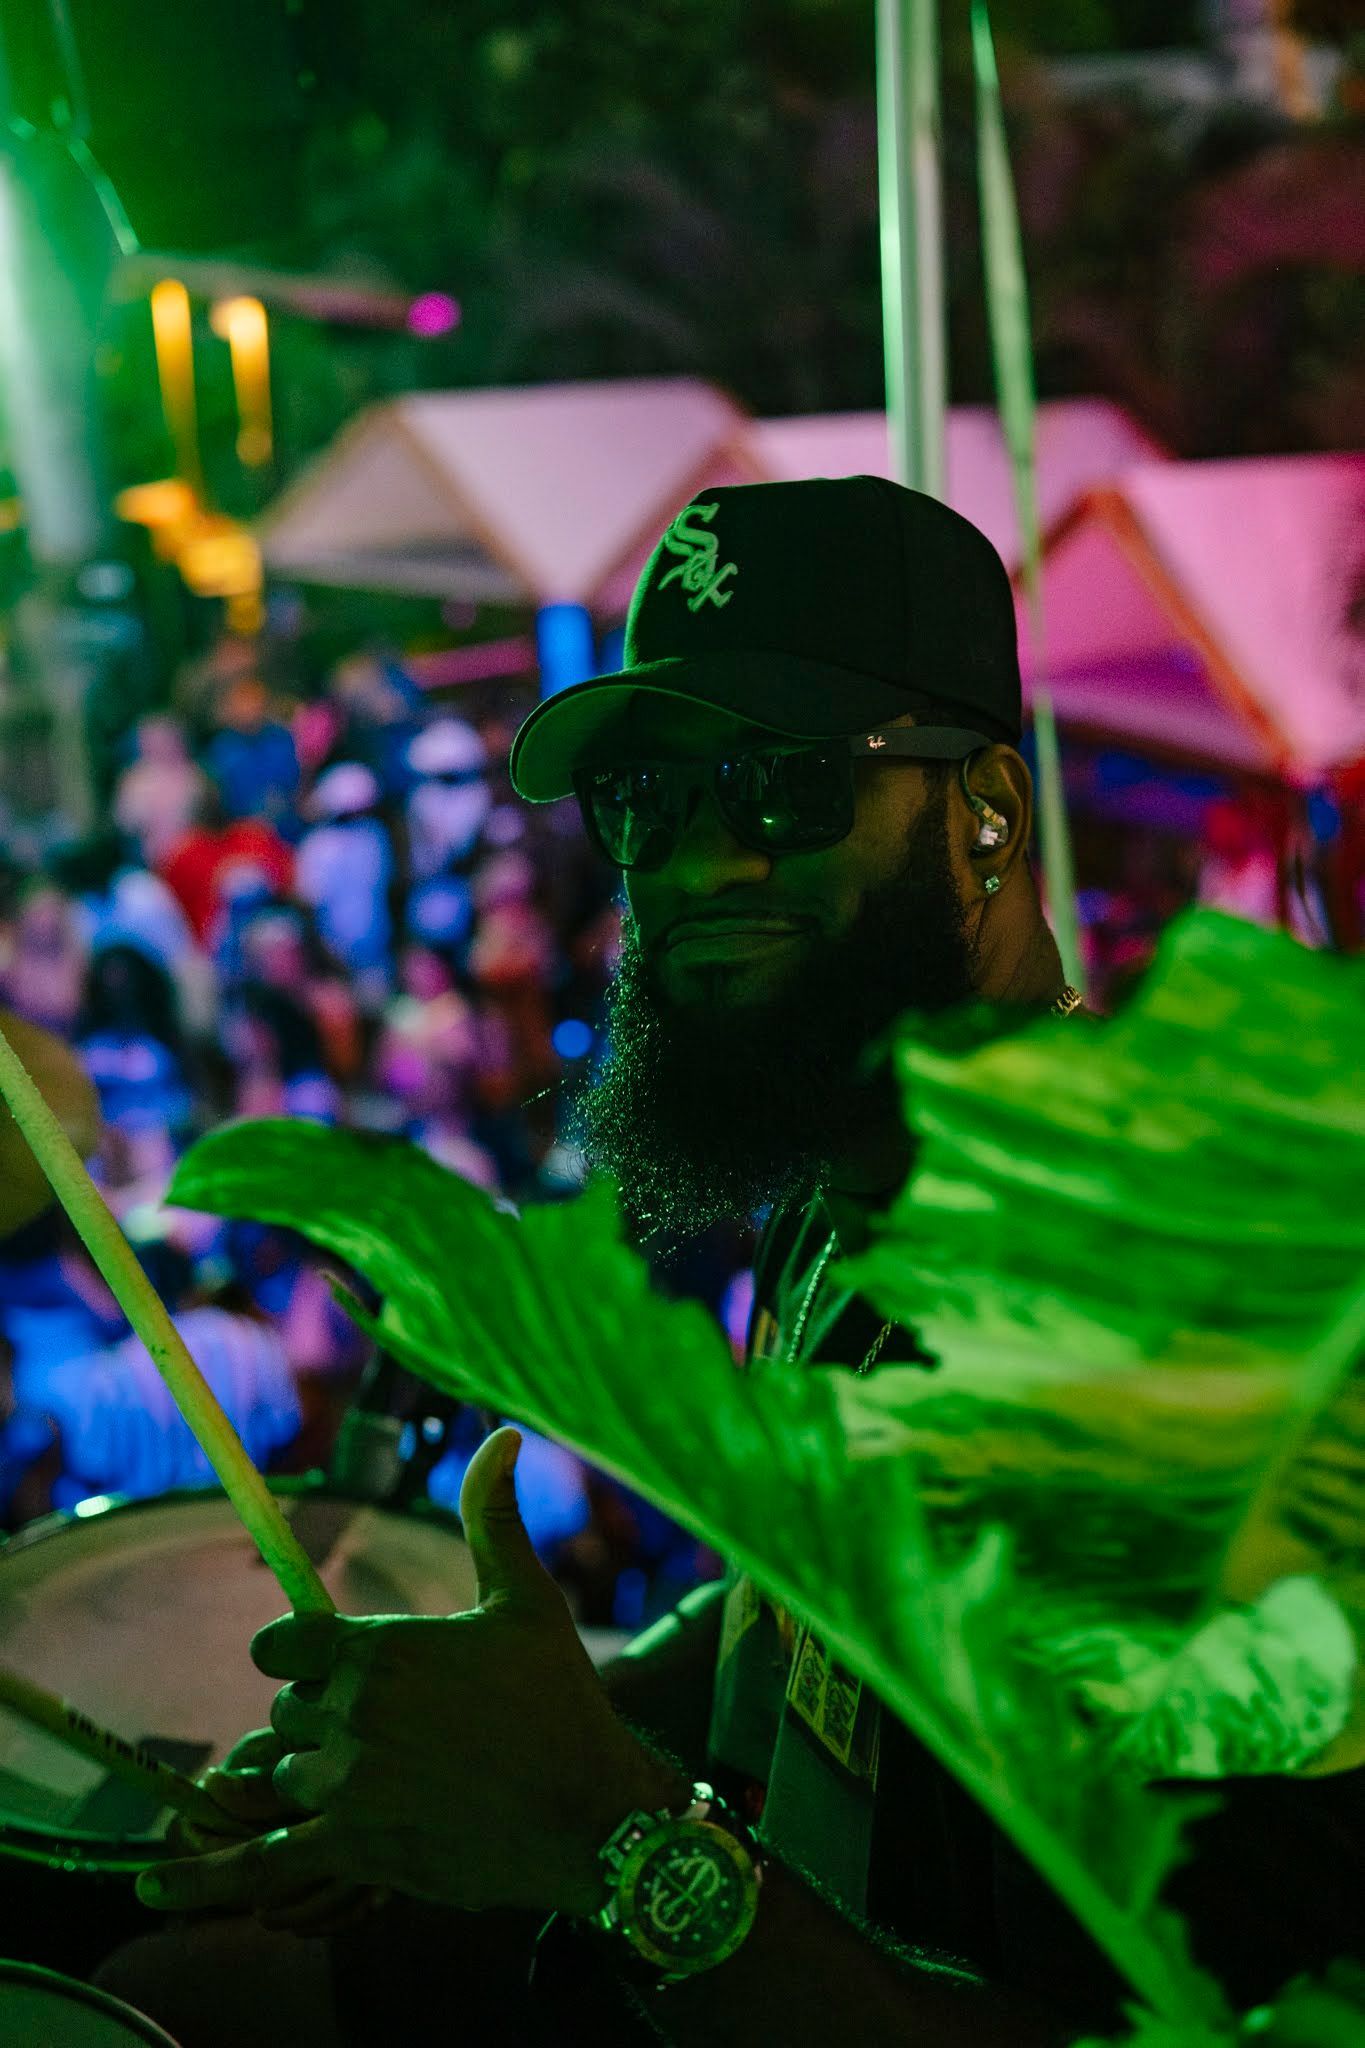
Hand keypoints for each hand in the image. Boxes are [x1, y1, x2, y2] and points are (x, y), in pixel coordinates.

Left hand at [138, 1429, 688, 1919]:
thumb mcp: (525, 1600)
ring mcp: (348, 1788)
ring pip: (281, 1779)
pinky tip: (147, 1887)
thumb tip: (502, 1433)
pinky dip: (201, 1880)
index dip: (294, 1654)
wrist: (592, 1812)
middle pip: (284, 1714)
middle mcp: (353, 1715)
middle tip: (382, 1731)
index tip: (316, 1662)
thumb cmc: (561, 1700)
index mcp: (380, 1649)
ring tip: (367, 1783)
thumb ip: (492, 1516)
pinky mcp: (354, 1852)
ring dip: (308, 1780)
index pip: (279, 1646)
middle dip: (319, 1721)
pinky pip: (258, 1866)